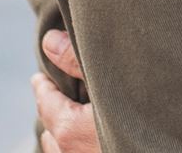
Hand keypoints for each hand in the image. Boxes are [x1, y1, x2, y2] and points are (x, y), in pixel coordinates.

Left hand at [33, 30, 100, 152]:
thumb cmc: (142, 117)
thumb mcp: (111, 81)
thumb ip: (78, 61)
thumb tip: (49, 40)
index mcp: (70, 128)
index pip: (46, 101)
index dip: (43, 86)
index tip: (40, 77)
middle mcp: (72, 151)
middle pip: (51, 128)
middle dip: (53, 110)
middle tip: (56, 95)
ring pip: (62, 147)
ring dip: (64, 132)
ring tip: (70, 120)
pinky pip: (77, 152)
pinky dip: (78, 145)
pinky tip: (89, 141)